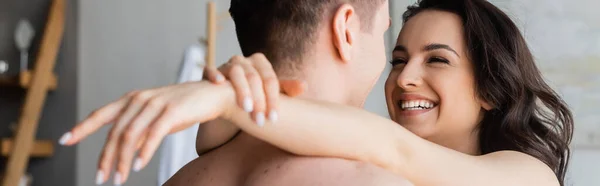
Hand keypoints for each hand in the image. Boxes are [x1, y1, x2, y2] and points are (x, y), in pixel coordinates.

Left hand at [58, 81, 233, 184]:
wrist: (214, 94)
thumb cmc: (184, 107)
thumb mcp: (155, 116)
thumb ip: (138, 128)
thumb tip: (122, 151)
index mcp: (133, 99)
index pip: (102, 114)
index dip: (82, 127)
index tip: (65, 140)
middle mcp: (140, 99)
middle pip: (115, 132)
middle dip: (106, 157)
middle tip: (101, 178)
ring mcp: (156, 104)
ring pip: (130, 136)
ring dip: (122, 160)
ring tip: (119, 179)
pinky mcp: (172, 111)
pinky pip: (153, 135)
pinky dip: (143, 153)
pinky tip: (137, 166)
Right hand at [204, 53, 305, 125]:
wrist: (226, 99)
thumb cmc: (253, 96)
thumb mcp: (270, 93)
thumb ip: (286, 89)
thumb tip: (304, 86)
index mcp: (259, 62)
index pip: (270, 80)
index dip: (273, 99)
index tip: (274, 118)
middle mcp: (243, 60)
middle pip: (254, 77)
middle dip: (258, 100)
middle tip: (260, 120)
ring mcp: (226, 64)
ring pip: (235, 73)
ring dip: (242, 90)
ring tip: (246, 108)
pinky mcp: (210, 71)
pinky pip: (210, 70)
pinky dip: (215, 74)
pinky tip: (220, 84)